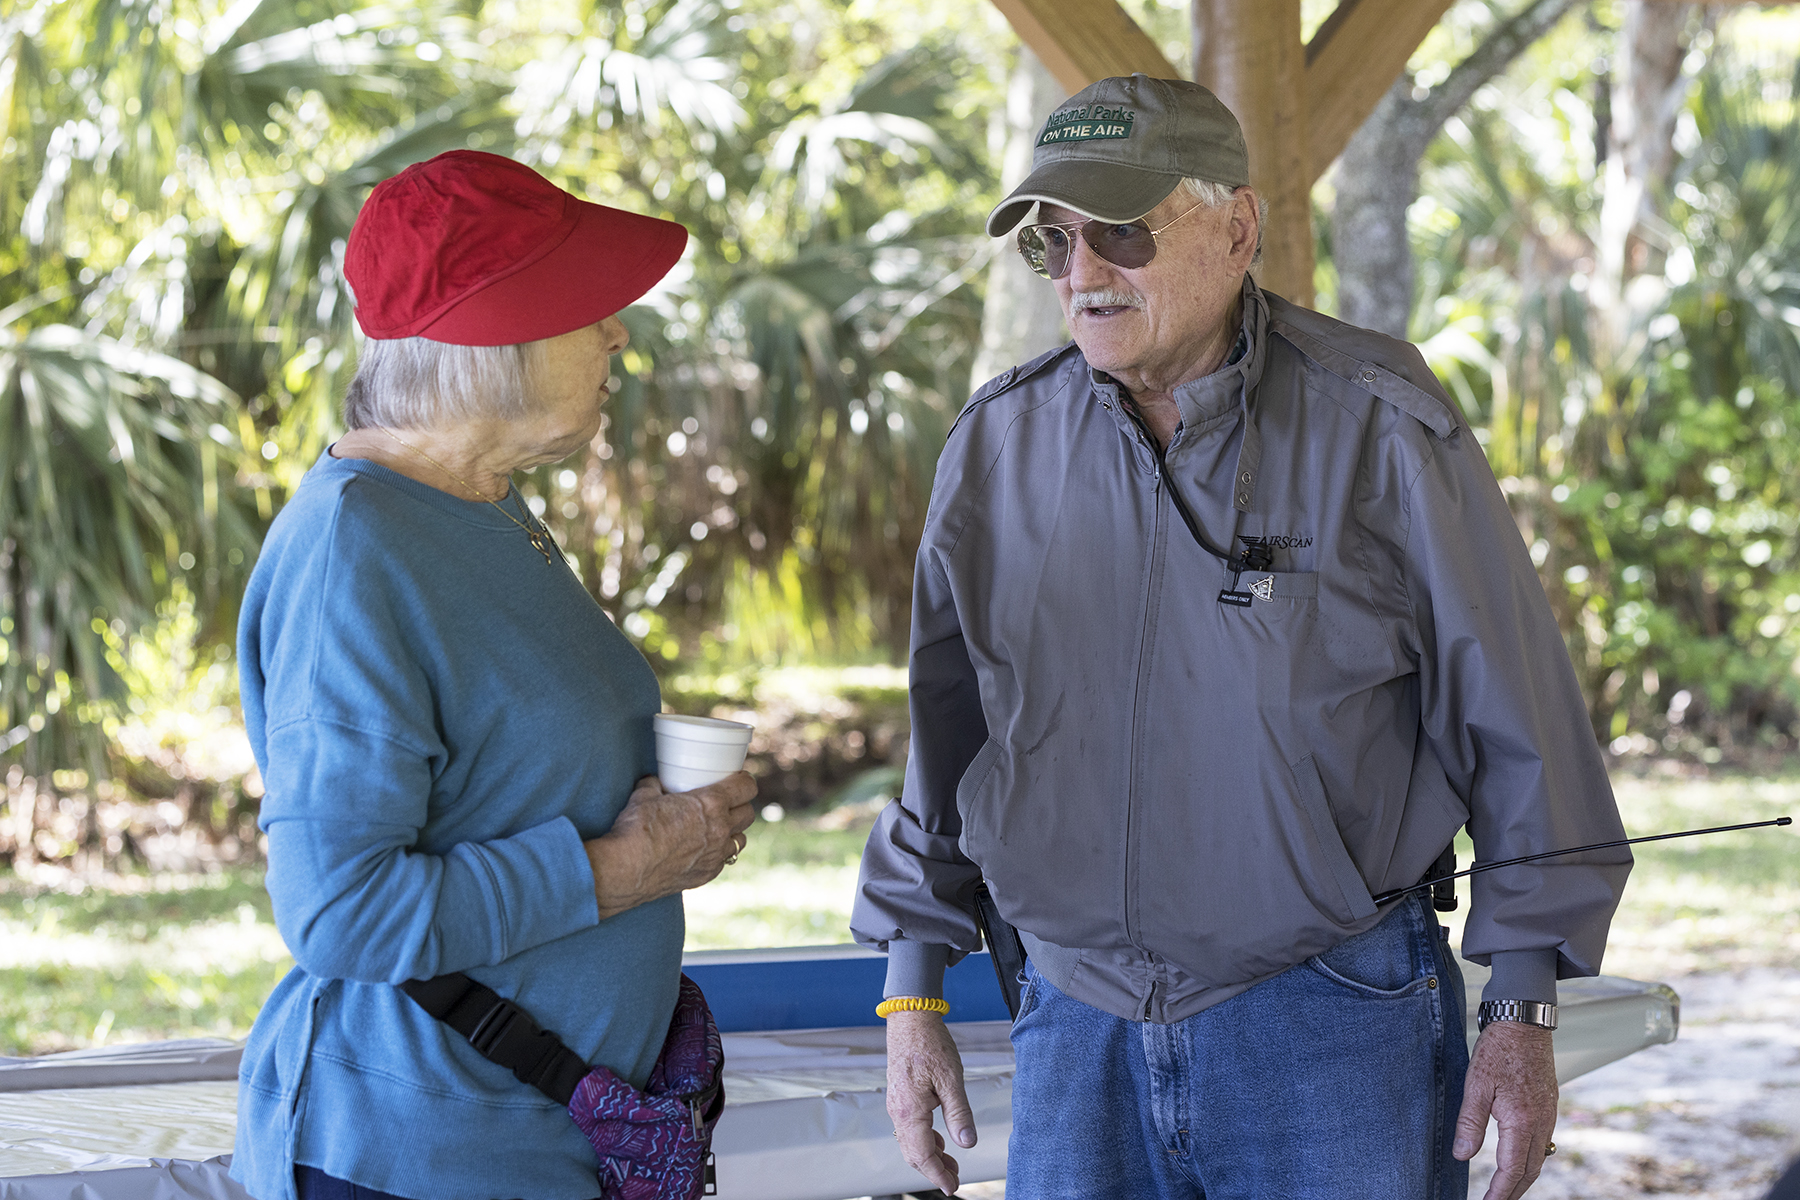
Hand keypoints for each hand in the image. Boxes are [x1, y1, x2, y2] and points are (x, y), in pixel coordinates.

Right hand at [584, 772, 756, 918]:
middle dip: (741, 805)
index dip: (744, 781)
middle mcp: (721, 829)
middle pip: (748, 814)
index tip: (737, 780)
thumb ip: (654, 786)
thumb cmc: (637, 829)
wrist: (627, 869)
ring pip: (740, 840)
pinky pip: (723, 861)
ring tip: (719, 828)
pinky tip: (704, 850)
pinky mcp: (707, 875)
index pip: (746, 787)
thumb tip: (653, 782)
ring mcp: (716, 855)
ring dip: (733, 832)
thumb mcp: (644, 796)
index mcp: (711, 804)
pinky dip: (718, 854)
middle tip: (728, 802)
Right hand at [886, 1010, 975, 1193]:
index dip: (938, 1174)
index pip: (922, 1154)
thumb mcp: (951, 1078)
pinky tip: (940, 1139)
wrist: (910, 1018)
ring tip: (951, 1162)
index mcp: (909, 1111)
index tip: (952, 1186)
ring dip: (929, 1156)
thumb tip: (967, 1142)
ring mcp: (896, 1104)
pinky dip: (924, 1140)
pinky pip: (908, 1128)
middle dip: (933, 1169)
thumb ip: (959, 1113)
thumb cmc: (929, 1043)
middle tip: (955, 1178)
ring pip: (910, 1142)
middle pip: (913, 1153)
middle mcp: (898, 1111)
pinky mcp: (900, 1096)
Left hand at [1454, 1021, 1558, 1199]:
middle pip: (1529, 1171)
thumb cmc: (1498, 1051)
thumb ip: (1470, 1123)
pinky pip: (1542, 1143)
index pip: (1511, 1170)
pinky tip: (1518, 1160)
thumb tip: (1462, 1155)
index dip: (1499, 1192)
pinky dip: (1530, 1160)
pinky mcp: (1549, 1107)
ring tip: (1505, 1190)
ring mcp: (1549, 1115)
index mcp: (1522, 1121)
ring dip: (1522, 1178)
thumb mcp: (1475, 1085)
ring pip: (1538, 1159)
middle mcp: (1541, 1123)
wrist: (1524, 1024)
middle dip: (1513, 1192)